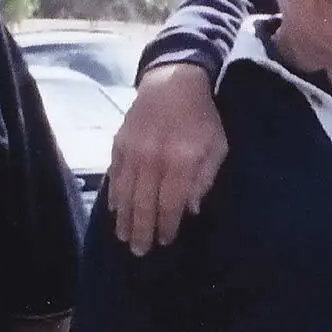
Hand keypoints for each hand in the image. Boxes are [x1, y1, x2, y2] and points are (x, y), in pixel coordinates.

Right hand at [107, 63, 226, 253]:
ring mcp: (133, 151)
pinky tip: (115, 211)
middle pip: (144, 203)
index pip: (170, 203)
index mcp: (181, 160)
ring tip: (124, 238)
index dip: (167, 225)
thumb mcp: (217, 146)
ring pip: (126, 193)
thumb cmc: (201, 117)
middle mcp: (154, 158)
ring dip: (124, 219)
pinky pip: (115, 176)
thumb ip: (205, 179)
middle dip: (142, 230)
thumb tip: (190, 210)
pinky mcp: (119, 143)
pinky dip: (115, 196)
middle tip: (140, 252)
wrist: (173, 80)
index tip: (166, 241)